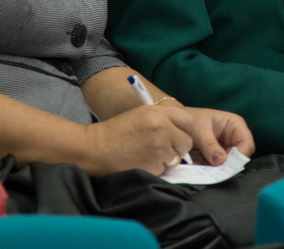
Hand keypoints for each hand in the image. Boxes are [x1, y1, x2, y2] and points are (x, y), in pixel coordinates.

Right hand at [82, 104, 200, 176]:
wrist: (95, 148)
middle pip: (187, 142)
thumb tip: (182, 131)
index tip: (176, 134)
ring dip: (166, 160)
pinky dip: (156, 169)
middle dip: (177, 148)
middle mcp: (163, 129)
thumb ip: (163, 120)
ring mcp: (159, 149)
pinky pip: (164, 170)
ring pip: (176, 158)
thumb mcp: (141, 115)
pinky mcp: (154, 167)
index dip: (183, 129)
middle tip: (162, 149)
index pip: (188, 120)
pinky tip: (142, 163)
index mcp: (159, 113)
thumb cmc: (117, 132)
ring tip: (147, 155)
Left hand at [180, 107, 254, 165]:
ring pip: (227, 166)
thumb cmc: (190, 119)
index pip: (247, 144)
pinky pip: (216, 169)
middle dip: (226, 166)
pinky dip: (207, 170)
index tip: (227, 166)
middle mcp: (233, 139)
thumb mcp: (199, 129)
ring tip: (201, 168)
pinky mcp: (215, 159)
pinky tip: (197, 167)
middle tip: (213, 171)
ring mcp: (224, 150)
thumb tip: (221, 161)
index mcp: (235, 125)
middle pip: (238, 158)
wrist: (175, 123)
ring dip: (215, 170)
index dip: (240, 157)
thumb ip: (209, 145)